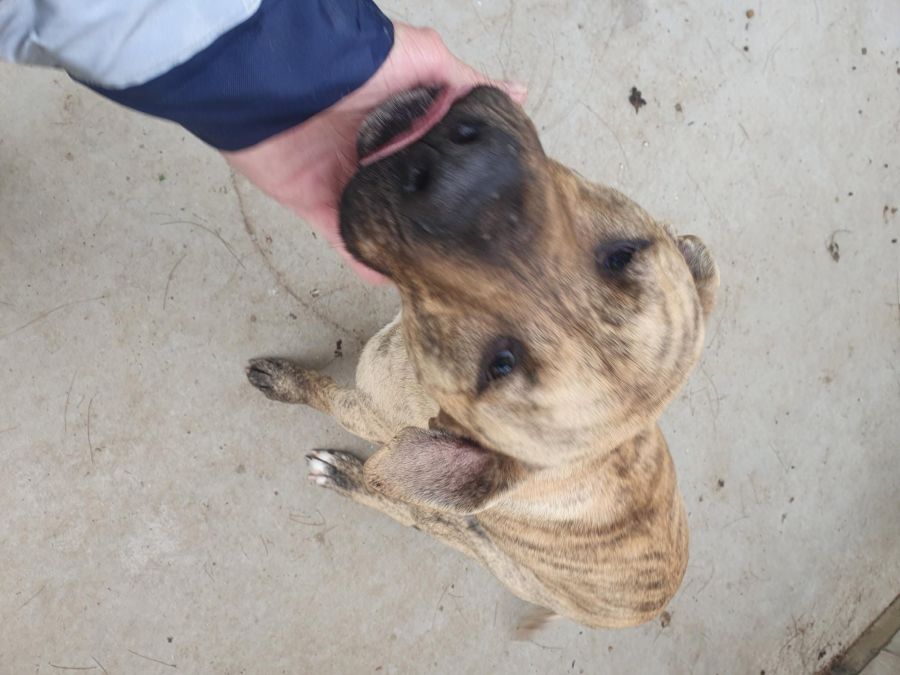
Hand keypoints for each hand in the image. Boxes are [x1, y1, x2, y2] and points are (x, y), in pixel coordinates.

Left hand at [223, 22, 526, 282]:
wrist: (284, 79)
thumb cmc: (353, 63)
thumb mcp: (423, 59)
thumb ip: (462, 82)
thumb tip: (513, 94)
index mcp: (403, 121)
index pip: (438, 156)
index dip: (462, 177)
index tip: (488, 202)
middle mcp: (376, 152)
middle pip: (410, 193)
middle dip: (432, 218)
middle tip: (466, 248)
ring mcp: (346, 178)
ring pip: (380, 221)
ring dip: (401, 245)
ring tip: (432, 272)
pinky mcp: (316, 200)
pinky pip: (343, 236)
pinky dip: (362, 259)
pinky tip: (386, 277)